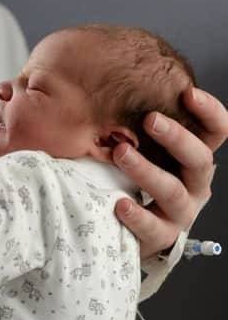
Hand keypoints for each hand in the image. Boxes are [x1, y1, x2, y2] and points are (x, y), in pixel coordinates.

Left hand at [113, 87, 227, 258]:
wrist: (128, 231)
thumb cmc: (130, 178)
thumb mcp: (138, 149)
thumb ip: (131, 125)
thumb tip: (103, 81)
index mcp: (191, 159)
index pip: (215, 133)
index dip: (210, 112)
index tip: (188, 93)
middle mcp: (194, 185)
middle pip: (199, 158)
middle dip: (176, 137)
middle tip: (150, 119)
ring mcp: (180, 213)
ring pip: (173, 190)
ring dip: (147, 170)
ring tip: (121, 153)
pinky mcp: (161, 238)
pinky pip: (152, 227)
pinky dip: (137, 215)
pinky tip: (119, 204)